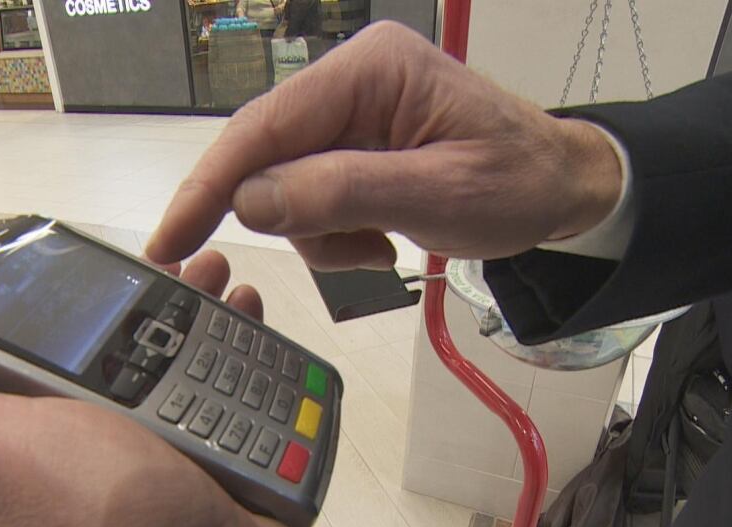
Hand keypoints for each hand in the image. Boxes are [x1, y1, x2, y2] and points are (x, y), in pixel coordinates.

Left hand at [0, 251, 314, 526]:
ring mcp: (137, 434)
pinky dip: (227, 339)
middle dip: (120, 290)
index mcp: (4, 426)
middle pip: (85, 332)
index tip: (48, 251)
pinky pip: (208, 371)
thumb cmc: (102, 517)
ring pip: (156, 342)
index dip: (12, 291)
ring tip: (211, 278)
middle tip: (159, 263)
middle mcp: (68, 428)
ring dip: (185, 303)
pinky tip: (241, 315)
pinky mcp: (195, 437)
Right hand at [146, 21, 620, 270]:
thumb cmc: (517, 184)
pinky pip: (311, 193)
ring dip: (321, 232)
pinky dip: (333, 231)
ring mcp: (351, 111)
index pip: (266, 125)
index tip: (169, 238)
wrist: (562, 188)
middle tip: (352, 251)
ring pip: (285, 184)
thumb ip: (341, 193)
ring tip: (379, 246)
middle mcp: (351, 79)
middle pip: (269, 154)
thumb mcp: (436, 194)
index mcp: (370, 69)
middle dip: (293, 216)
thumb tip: (250, 200)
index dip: (211, 184)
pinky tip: (380, 239)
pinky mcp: (355, 142)